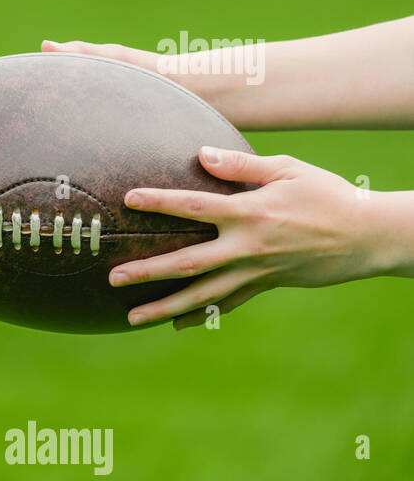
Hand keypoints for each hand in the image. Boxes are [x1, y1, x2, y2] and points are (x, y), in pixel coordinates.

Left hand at [107, 146, 404, 329]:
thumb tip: (201, 154)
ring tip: (131, 317)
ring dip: (165, 307)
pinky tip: (175, 325)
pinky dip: (200, 316)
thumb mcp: (288, 169)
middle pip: (188, 262)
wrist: (367, 236)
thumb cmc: (327, 195)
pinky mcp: (265, 286)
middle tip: (112, 277)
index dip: (160, 202)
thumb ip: (241, 165)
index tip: (128, 199)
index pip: (195, 206)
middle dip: (148, 271)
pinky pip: (226, 305)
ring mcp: (255, 272)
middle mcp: (248, 247)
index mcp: (250, 212)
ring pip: (202, 295)